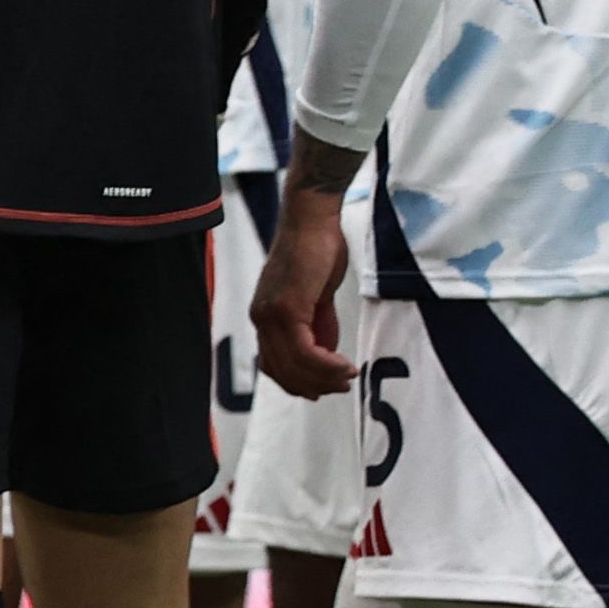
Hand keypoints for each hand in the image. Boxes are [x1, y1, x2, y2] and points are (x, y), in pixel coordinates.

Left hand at [250, 180, 358, 400]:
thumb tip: (326, 351)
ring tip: (347, 377)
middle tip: (342, 387)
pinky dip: (326, 365)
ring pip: (294, 366)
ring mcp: (271, 314)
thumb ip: (318, 324)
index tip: (323, 389)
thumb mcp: (318, 295)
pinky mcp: (287, 308)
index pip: (274, 364)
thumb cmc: (318, 248)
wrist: (313, 217)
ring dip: (324, 378)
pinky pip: (305, 351)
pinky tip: (344, 366)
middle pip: (282, 371)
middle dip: (314, 386)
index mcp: (264, 315)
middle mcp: (261, 318)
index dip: (298, 382)